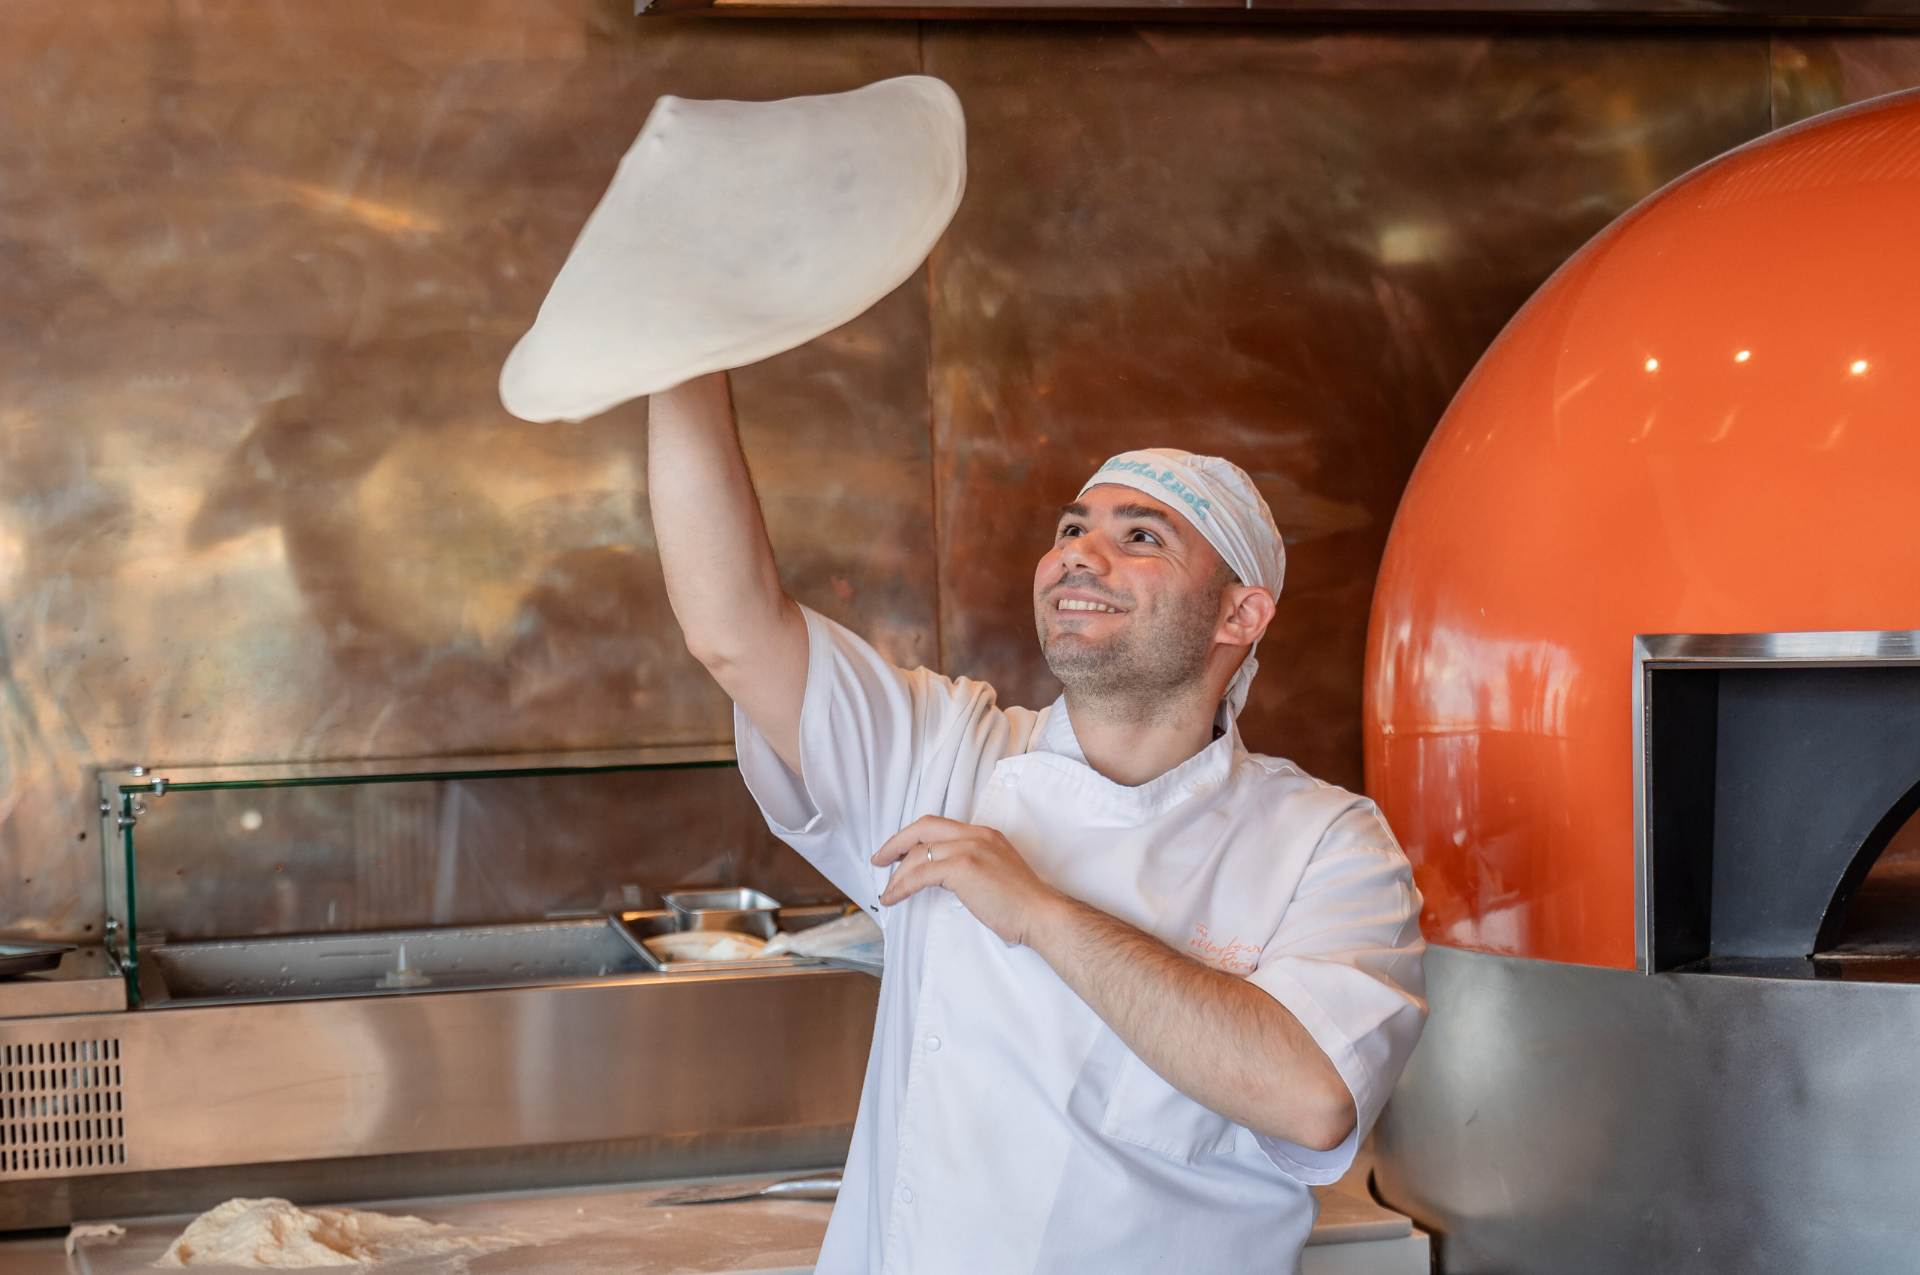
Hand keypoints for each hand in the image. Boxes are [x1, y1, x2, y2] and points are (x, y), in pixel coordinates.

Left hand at [873, 816, 1065, 945]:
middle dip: (895, 843)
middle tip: (879, 860)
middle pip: (923, 827)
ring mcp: (969, 848)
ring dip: (897, 874)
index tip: (897, 851)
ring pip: (918, 853)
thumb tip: (940, 876)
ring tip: (888, 891)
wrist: (1041, 914)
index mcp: (984, 834)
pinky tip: (894, 897)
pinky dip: (901, 886)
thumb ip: (969, 865)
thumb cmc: (1021, 904)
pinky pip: (920, 873)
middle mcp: (975, 834)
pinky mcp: (962, 867)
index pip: (938, 825)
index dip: (913, 836)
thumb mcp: (994, 872)